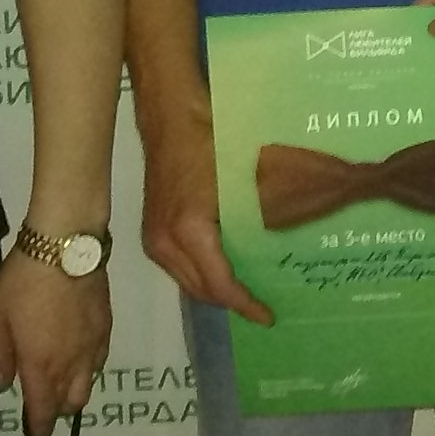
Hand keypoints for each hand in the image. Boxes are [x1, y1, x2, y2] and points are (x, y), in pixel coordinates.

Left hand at [0, 248, 110, 435]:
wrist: (65, 247)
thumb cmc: (22, 281)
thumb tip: (2, 385)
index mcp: (40, 365)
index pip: (43, 411)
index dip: (39, 427)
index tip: (35, 433)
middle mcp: (70, 364)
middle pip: (70, 404)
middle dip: (55, 410)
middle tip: (42, 402)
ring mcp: (92, 346)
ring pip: (88, 386)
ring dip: (73, 392)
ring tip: (60, 380)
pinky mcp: (106, 328)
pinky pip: (100, 362)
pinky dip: (88, 369)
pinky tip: (78, 356)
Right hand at [136, 94, 270, 323]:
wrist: (171, 119)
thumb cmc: (211, 141)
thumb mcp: (240, 182)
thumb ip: (256, 217)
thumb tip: (283, 243)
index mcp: (190, 232)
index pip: (219, 284)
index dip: (245, 304)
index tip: (268, 317)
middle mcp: (165, 244)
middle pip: (201, 290)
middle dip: (231, 303)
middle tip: (261, 308)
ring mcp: (153, 239)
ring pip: (187, 282)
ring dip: (215, 291)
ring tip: (245, 294)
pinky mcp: (151, 232)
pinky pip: (178, 267)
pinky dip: (200, 275)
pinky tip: (222, 271)